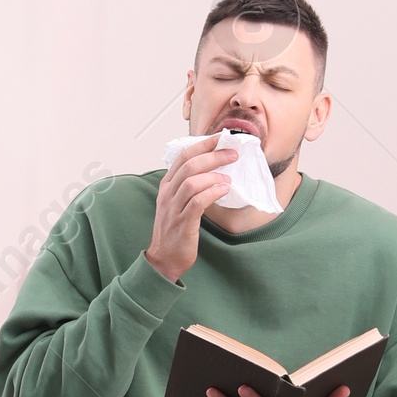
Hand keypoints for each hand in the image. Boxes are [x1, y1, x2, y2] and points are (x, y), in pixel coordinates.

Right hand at [145, 136, 236, 282]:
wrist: (164, 258)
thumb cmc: (175, 230)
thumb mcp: (178, 203)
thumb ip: (190, 186)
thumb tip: (214, 170)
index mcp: (167, 185)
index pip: (183, 156)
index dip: (203, 145)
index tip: (220, 138)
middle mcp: (168, 193)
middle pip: (189, 165)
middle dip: (213, 156)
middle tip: (232, 154)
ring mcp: (173, 208)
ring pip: (192, 181)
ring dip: (214, 176)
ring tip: (229, 178)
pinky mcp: (182, 222)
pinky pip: (198, 202)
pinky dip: (213, 193)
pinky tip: (224, 190)